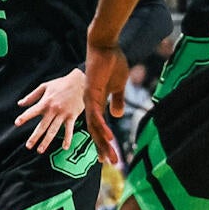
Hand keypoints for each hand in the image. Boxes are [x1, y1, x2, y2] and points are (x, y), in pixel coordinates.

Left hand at [15, 69, 85, 151]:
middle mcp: (53, 110)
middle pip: (42, 126)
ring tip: (40, 150)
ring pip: (54, 130)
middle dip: (35, 137)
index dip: (24, 117)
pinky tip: (64, 148)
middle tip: (28, 146)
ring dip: (47, 141)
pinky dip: (67, 139)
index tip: (17, 123)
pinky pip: (69, 130)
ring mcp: (63, 114)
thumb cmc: (61, 84)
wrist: (80, 83)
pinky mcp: (72, 117)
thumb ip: (32, 96)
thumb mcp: (44, 86)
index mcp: (45, 102)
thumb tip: (20, 104)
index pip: (32, 111)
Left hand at [83, 37, 128, 164]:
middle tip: (110, 163)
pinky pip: (97, 113)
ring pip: (95, 126)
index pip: (98, 126)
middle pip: (95, 130)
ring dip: (103, 141)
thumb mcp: (118, 86)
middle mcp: (90, 103)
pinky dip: (102, 126)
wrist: (105, 46)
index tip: (107, 156)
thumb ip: (117, 100)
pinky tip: (109, 137)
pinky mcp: (92, 92)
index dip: (102, 141)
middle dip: (103, 147)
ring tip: (111, 156)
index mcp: (96, 102)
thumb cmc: (112, 63)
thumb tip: (117, 115)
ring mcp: (90, 98)